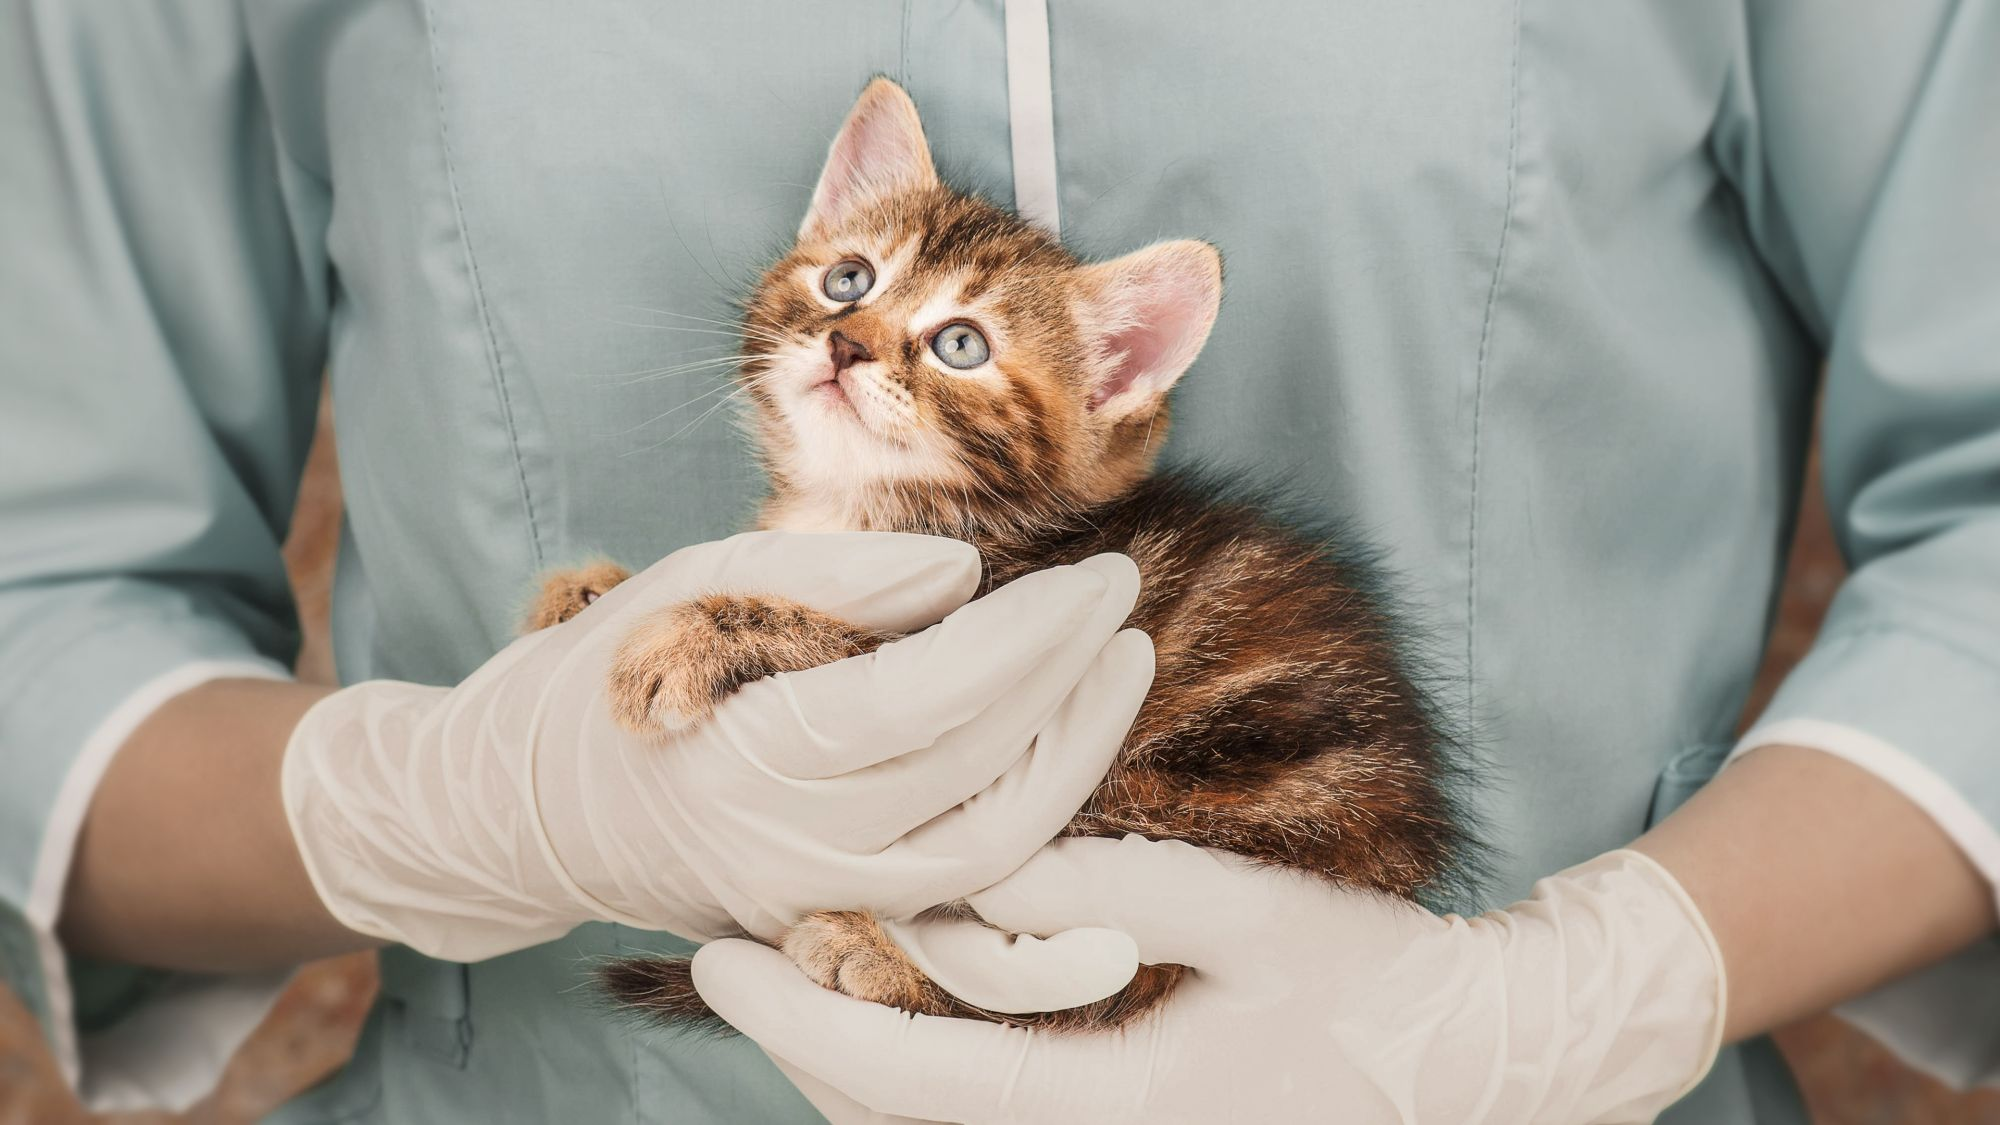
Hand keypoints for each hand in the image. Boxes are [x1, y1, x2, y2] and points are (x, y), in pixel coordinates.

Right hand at [280, 531, 1153, 960]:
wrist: (524, 811)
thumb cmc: (608, 674)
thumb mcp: (697, 586)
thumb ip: (835, 577)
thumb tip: (966, 577)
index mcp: (745, 752)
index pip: (928, 698)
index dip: (1030, 638)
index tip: (1098, 577)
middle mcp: (786, 850)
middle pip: (978, 776)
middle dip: (1069, 680)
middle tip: (1118, 598)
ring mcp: (813, 905)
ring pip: (988, 855)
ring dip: (1072, 760)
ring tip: (1115, 666)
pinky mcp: (832, 925)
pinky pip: (962, 898)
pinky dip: (1030, 826)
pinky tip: (1067, 749)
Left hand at [693, 834, 1726, 1124]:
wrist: (1487, 1069)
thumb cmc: (1379, 983)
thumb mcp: (1245, 914)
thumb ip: (1104, 891)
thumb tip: (970, 875)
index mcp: (1118, 1112)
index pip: (910, 1079)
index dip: (800, 1019)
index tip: (722, 955)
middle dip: (804, 1049)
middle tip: (743, 957)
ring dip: (855, 1073)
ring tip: (806, 977)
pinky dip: (923, 1090)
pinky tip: (913, 1020)